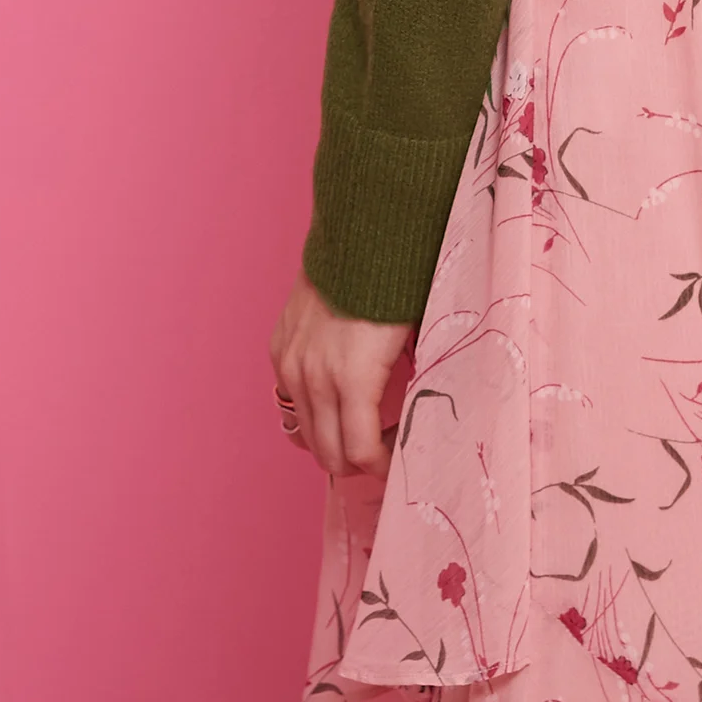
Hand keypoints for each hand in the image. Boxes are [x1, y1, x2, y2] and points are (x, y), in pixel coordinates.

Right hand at [268, 268, 412, 477]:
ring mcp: (291, 363)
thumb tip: (422, 421)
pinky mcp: (279, 348)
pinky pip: (289, 401)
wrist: (363, 233)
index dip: (382, 468)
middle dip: (357, 461)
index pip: (360, 454)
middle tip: (382, 448)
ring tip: (360, 427)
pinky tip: (335, 400)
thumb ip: (411, 386)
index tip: (399, 460)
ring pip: (304, 433)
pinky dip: (310, 413)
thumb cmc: (400, 285)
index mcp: (353, 379)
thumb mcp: (416, 339)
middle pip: (328, 454)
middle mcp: (314, 378)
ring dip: (331, 440)